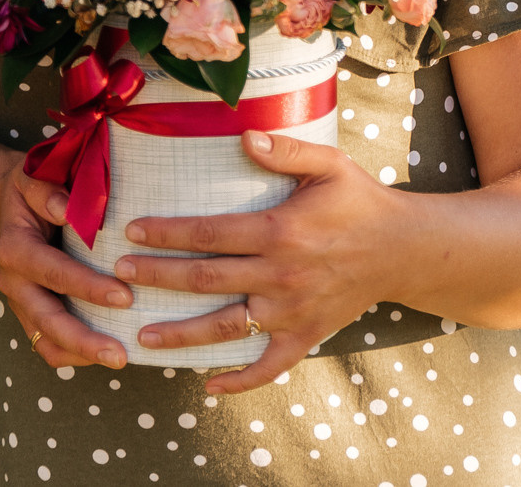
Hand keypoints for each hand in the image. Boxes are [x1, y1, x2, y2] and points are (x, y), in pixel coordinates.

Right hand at [0, 159, 132, 370]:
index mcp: (16, 248)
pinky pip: (48, 346)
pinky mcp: (30, 314)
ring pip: (47, 341)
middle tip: (122, 354)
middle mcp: (14, 282)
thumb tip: (68, 210)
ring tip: (119, 360)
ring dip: (81, 354)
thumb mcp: (34, 176)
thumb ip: (47, 190)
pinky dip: (74, 355)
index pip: (55, 273)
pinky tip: (106, 353)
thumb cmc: (32, 188)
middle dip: (85, 339)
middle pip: (48, 320)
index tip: (125, 296)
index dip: (88, 287)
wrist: (10, 205)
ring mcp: (20, 303)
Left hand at [116, 129, 402, 394]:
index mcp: (280, 231)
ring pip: (226, 327)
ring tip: (141, 337)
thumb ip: (286, 150)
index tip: (132, 232)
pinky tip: (209, 384)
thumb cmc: (360, 200)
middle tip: (118, 276)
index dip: (167, 233)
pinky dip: (239, 380)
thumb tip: (244, 136)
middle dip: (158, 277)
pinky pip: (268, 366)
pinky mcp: (305, 335)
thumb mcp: (329, 163)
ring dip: (181, 334)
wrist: (402, 249)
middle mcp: (280, 275)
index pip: (209, 233)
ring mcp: (291, 311)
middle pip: (205, 279)